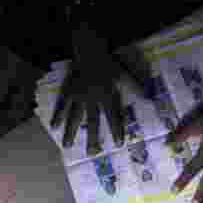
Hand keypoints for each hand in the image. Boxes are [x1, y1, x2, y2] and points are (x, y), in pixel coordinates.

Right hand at [50, 23, 143, 154]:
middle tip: (92, 154)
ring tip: (67, 147)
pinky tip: (53, 127)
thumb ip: (135, 87)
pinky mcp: (68, 90)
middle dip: (92, 138)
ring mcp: (78, 95)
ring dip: (71, 132)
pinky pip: (62, 105)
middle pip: (92, 122)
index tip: (119, 144)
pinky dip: (57, 116)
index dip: (117, 130)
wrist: (89, 48)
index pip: (113, 116)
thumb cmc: (108, 62)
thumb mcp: (124, 73)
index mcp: (107, 95)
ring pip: (75, 117)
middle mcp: (92, 98)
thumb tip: (149, 98)